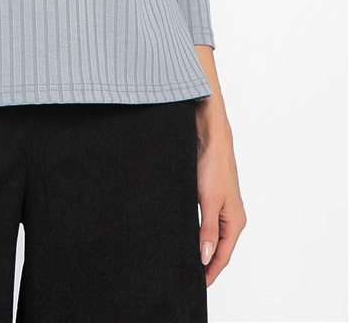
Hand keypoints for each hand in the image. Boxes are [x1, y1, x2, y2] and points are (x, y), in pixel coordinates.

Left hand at [196, 119, 247, 286]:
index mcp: (235, 221)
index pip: (223, 255)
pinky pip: (204, 222)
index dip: (211, 272)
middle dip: (206, 263)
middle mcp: (230, 216)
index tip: (199, 285)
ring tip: (186, 261)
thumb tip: (205, 257)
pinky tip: (186, 235)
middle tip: (189, 277)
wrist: (209, 136)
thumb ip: (207, 230)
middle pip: (218, 248)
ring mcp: (220, 206)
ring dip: (201, 248)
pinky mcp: (209, 196)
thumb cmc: (213, 164)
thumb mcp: (209, 200)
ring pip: (210, 235)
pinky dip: (197, 232)